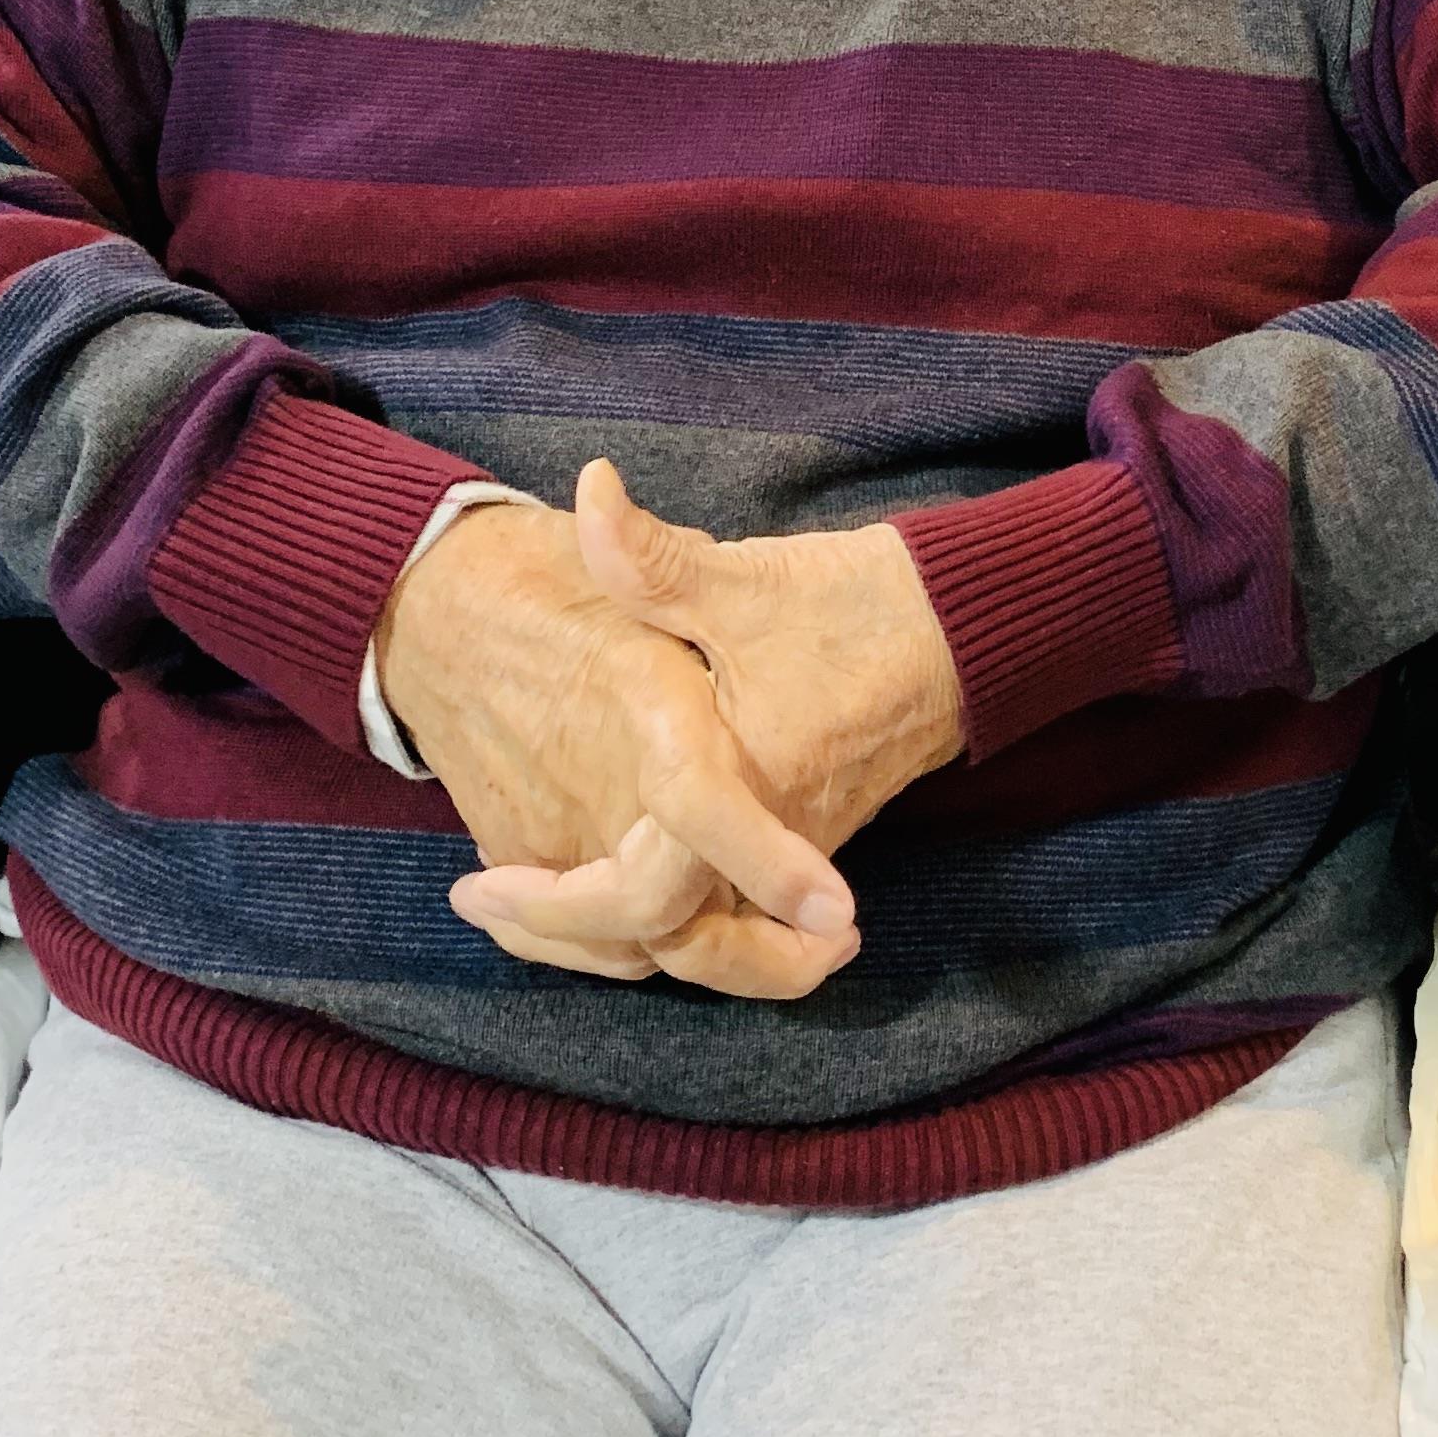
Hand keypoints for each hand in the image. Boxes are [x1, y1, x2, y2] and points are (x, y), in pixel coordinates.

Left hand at [456, 463, 963, 989]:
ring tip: (528, 909)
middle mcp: (767, 842)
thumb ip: (651, 556)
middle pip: (668, 945)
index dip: (558, 904)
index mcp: (739, 788)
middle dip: (568, 937)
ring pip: (706, 948)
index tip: (481, 886)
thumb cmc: (851, 606)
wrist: (957, 631)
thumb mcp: (743, 580)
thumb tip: (590, 488)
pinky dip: (668, 927)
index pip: (646, 888)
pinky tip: (603, 883)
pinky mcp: (805, 846)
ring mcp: (793, 855)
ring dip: (616, 944)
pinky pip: (730, 924)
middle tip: (482, 898)